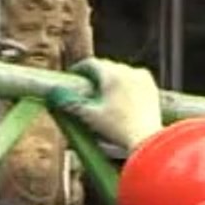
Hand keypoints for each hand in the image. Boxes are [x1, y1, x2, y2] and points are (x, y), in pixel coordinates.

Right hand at [47, 58, 163, 149]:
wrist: (146, 139)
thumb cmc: (117, 129)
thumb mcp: (89, 116)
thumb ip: (71, 102)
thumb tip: (53, 92)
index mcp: (111, 75)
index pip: (91, 64)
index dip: (80, 69)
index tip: (73, 76)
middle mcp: (127, 71)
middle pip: (106, 67)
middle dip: (96, 75)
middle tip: (87, 86)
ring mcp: (142, 78)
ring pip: (121, 72)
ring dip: (111, 79)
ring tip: (104, 93)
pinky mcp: (151, 86)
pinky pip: (134, 79)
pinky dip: (126, 84)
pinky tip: (121, 97)